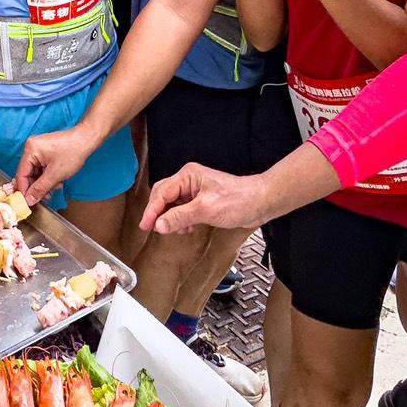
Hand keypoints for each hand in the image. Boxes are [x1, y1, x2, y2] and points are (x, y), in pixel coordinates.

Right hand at [16, 126, 96, 206]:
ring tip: (55, 188)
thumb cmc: (73, 152)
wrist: (87, 140)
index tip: (28, 202)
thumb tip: (29, 200)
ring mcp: (39, 149)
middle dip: (37, 187)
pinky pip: (42, 168)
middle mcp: (32, 148)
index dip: (24, 190)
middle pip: (28, 174)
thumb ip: (40, 188)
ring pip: (36, 172)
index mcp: (30, 150)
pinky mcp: (46, 152)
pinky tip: (57, 182)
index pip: (21, 174)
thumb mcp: (55, 175)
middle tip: (43, 198)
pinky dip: (48, 177)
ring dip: (44, 183)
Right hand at [141, 163, 279, 235]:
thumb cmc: (237, 201)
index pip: (161, 193)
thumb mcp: (205, 210)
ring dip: (171, 217)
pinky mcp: (202, 199)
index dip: (151, 210)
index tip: (145, 226)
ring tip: (174, 229)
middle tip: (151, 229)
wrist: (260, 203)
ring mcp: (196, 189)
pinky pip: (183, 208)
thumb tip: (159, 225)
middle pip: (164, 195)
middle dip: (158, 213)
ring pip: (173, 203)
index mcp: (188, 176)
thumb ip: (180, 216)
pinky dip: (181, 219)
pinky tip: (186, 227)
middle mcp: (189, 180)